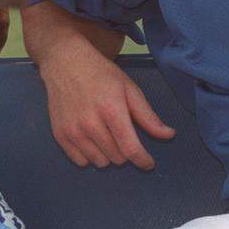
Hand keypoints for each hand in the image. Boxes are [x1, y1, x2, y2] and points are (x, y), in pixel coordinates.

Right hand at [40, 42, 174, 169]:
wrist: (67, 64)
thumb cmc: (102, 75)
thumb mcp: (130, 90)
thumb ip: (148, 116)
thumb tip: (168, 134)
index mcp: (112, 111)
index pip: (130, 148)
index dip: (143, 160)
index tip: (149, 163)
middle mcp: (90, 124)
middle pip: (117, 157)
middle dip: (126, 151)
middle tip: (124, 133)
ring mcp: (72, 131)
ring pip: (99, 162)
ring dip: (109, 154)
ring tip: (108, 134)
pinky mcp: (59, 135)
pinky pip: (80, 161)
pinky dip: (91, 155)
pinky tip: (93, 139)